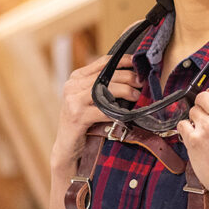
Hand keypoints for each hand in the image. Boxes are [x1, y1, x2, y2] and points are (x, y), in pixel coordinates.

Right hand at [51, 54, 141, 172]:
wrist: (68, 147)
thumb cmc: (84, 122)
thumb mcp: (91, 100)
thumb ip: (103, 86)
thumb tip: (132, 76)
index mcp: (76, 78)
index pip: (102, 62)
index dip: (122, 60)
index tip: (137, 62)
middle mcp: (72, 86)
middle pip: (105, 75)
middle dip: (127, 77)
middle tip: (141, 82)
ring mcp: (72, 101)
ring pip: (104, 89)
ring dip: (124, 91)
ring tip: (136, 95)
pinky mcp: (77, 116)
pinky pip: (102, 110)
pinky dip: (116, 112)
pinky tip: (125, 114)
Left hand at [175, 80, 208, 208]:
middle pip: (203, 96)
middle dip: (202, 105)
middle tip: (205, 116)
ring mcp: (208, 126)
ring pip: (192, 111)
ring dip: (195, 120)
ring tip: (203, 133)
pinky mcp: (194, 139)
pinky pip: (183, 124)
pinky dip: (186, 130)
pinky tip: (193, 138)